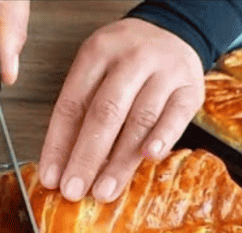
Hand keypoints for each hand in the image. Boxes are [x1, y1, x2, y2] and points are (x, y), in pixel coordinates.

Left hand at [39, 18, 204, 202]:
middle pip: (105, 113)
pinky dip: (162, 138)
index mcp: (97, 53)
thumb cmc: (127, 63)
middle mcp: (131, 59)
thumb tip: (63, 166)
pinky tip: (149, 157)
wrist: (174, 33)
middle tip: (74, 191)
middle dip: (86, 157)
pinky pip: (175, 116)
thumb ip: (82, 111)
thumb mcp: (97, 71)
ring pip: (139, 120)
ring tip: (104, 190)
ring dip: (120, 161)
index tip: (51, 178)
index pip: (73, 104)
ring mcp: (164, 72)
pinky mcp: (190, 89)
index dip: (59, 144)